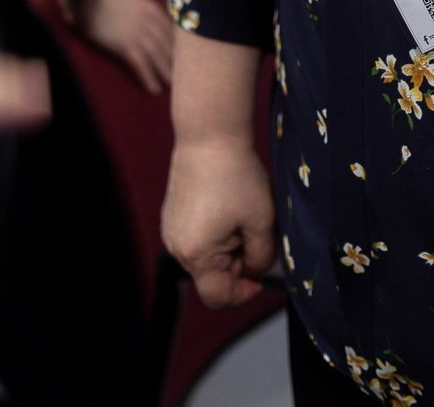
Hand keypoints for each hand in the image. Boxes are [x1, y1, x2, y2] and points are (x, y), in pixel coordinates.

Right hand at [77, 0, 176, 93]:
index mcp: (141, 1)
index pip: (162, 19)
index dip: (171, 33)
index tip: (179, 42)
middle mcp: (144, 17)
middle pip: (164, 38)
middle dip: (174, 53)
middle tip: (183, 66)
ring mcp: (136, 31)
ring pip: (158, 53)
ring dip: (167, 69)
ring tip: (174, 83)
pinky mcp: (124, 44)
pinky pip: (141, 64)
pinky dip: (149, 78)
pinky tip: (155, 90)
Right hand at [162, 137, 276, 309]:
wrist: (209, 135)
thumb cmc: (236, 175)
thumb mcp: (261, 221)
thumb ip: (262, 257)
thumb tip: (256, 270)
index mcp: (196, 254)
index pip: (218, 297)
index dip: (244, 293)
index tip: (261, 277)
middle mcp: (176, 247)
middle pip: (213, 276)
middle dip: (238, 263)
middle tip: (255, 231)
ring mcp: (171, 230)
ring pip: (207, 257)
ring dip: (228, 247)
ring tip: (242, 214)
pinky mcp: (172, 215)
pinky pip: (198, 238)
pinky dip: (217, 233)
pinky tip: (228, 206)